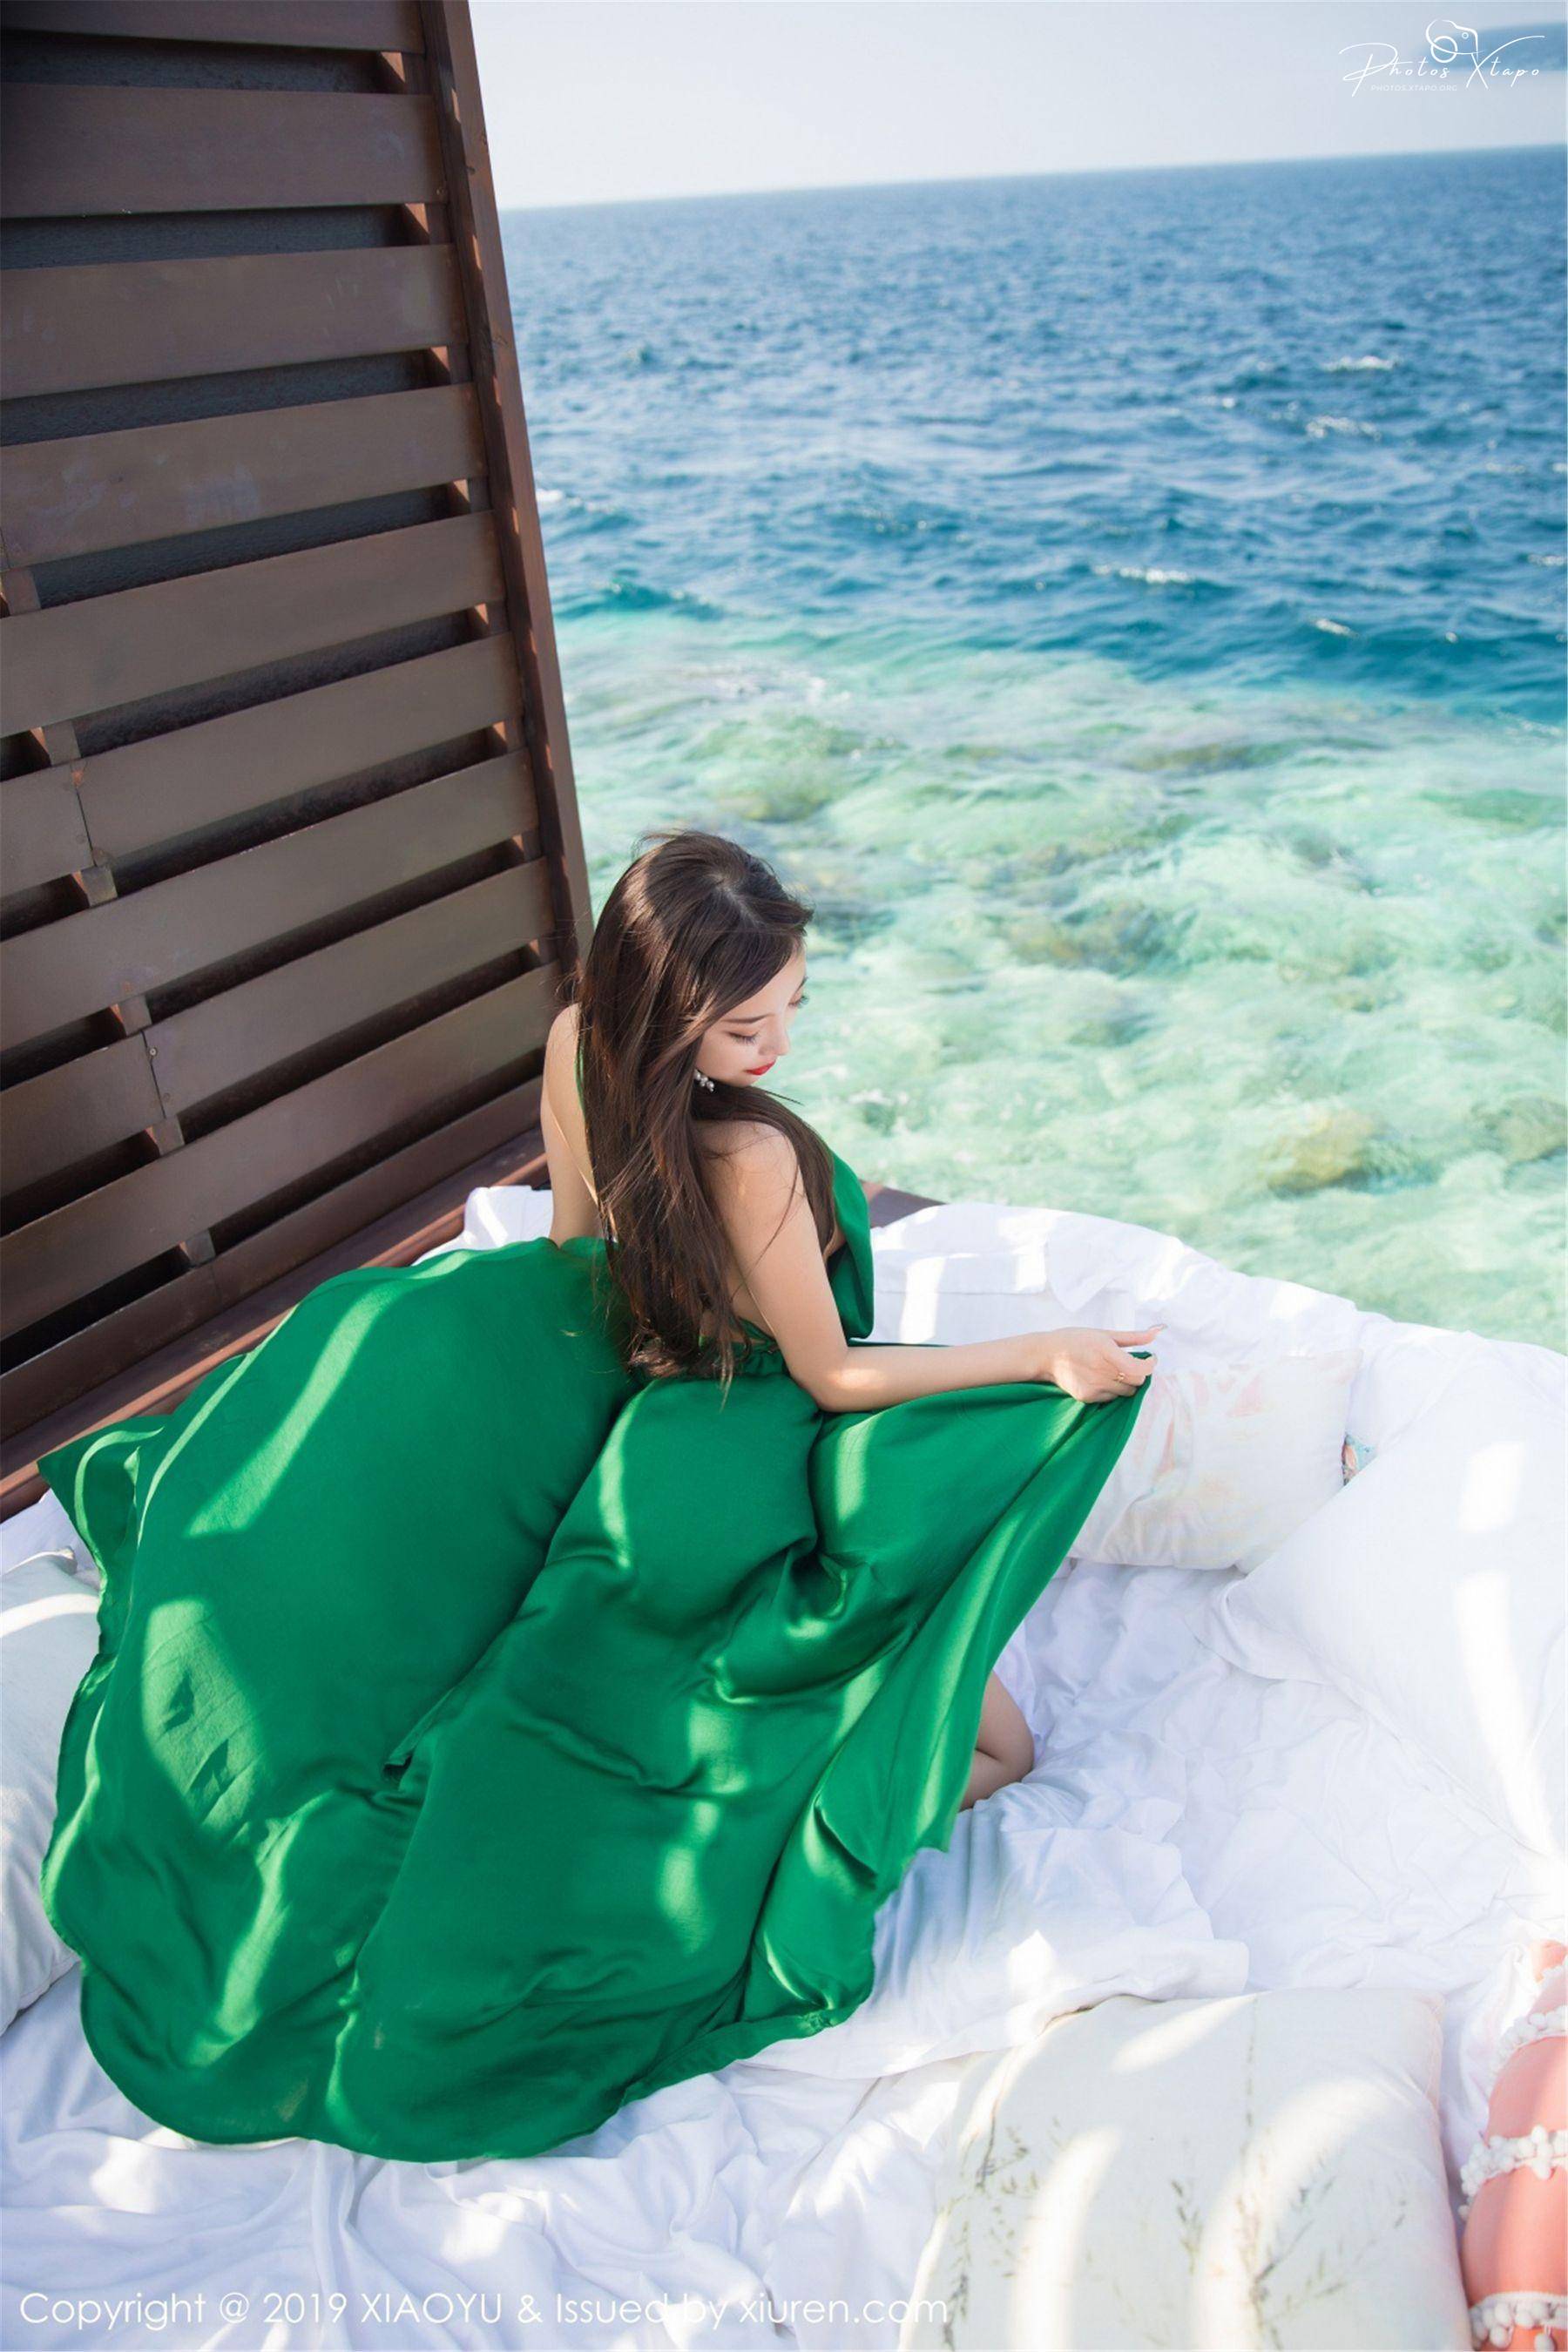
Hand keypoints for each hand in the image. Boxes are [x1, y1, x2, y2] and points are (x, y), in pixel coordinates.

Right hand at [1032, 1324, 1163, 1402]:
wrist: (1046, 1355)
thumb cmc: (1076, 1340)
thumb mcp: (1104, 1334)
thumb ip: (1133, 1337)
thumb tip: (1157, 1332)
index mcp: (1106, 1352)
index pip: (1140, 1369)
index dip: (1150, 1365)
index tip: (1150, 1359)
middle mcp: (1100, 1371)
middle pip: (1137, 1382)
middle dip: (1138, 1373)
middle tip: (1130, 1363)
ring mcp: (1094, 1386)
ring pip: (1126, 1392)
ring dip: (1126, 1383)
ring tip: (1112, 1370)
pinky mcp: (1088, 1397)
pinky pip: (1111, 1398)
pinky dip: (1112, 1389)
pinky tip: (1099, 1378)